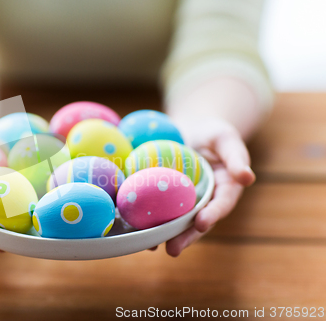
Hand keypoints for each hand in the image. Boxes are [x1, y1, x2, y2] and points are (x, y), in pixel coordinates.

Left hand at [160, 117, 255, 256]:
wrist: (190, 131)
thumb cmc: (212, 134)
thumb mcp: (226, 139)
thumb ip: (236, 157)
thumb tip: (247, 178)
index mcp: (225, 191)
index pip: (221, 205)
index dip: (212, 215)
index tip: (202, 224)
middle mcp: (205, 202)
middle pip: (196, 223)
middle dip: (185, 237)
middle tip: (173, 249)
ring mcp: (184, 203)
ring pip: (176, 222)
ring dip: (164, 235)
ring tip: (150, 247)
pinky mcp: (166, 199)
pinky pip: (157, 209)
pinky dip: (147, 219)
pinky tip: (133, 227)